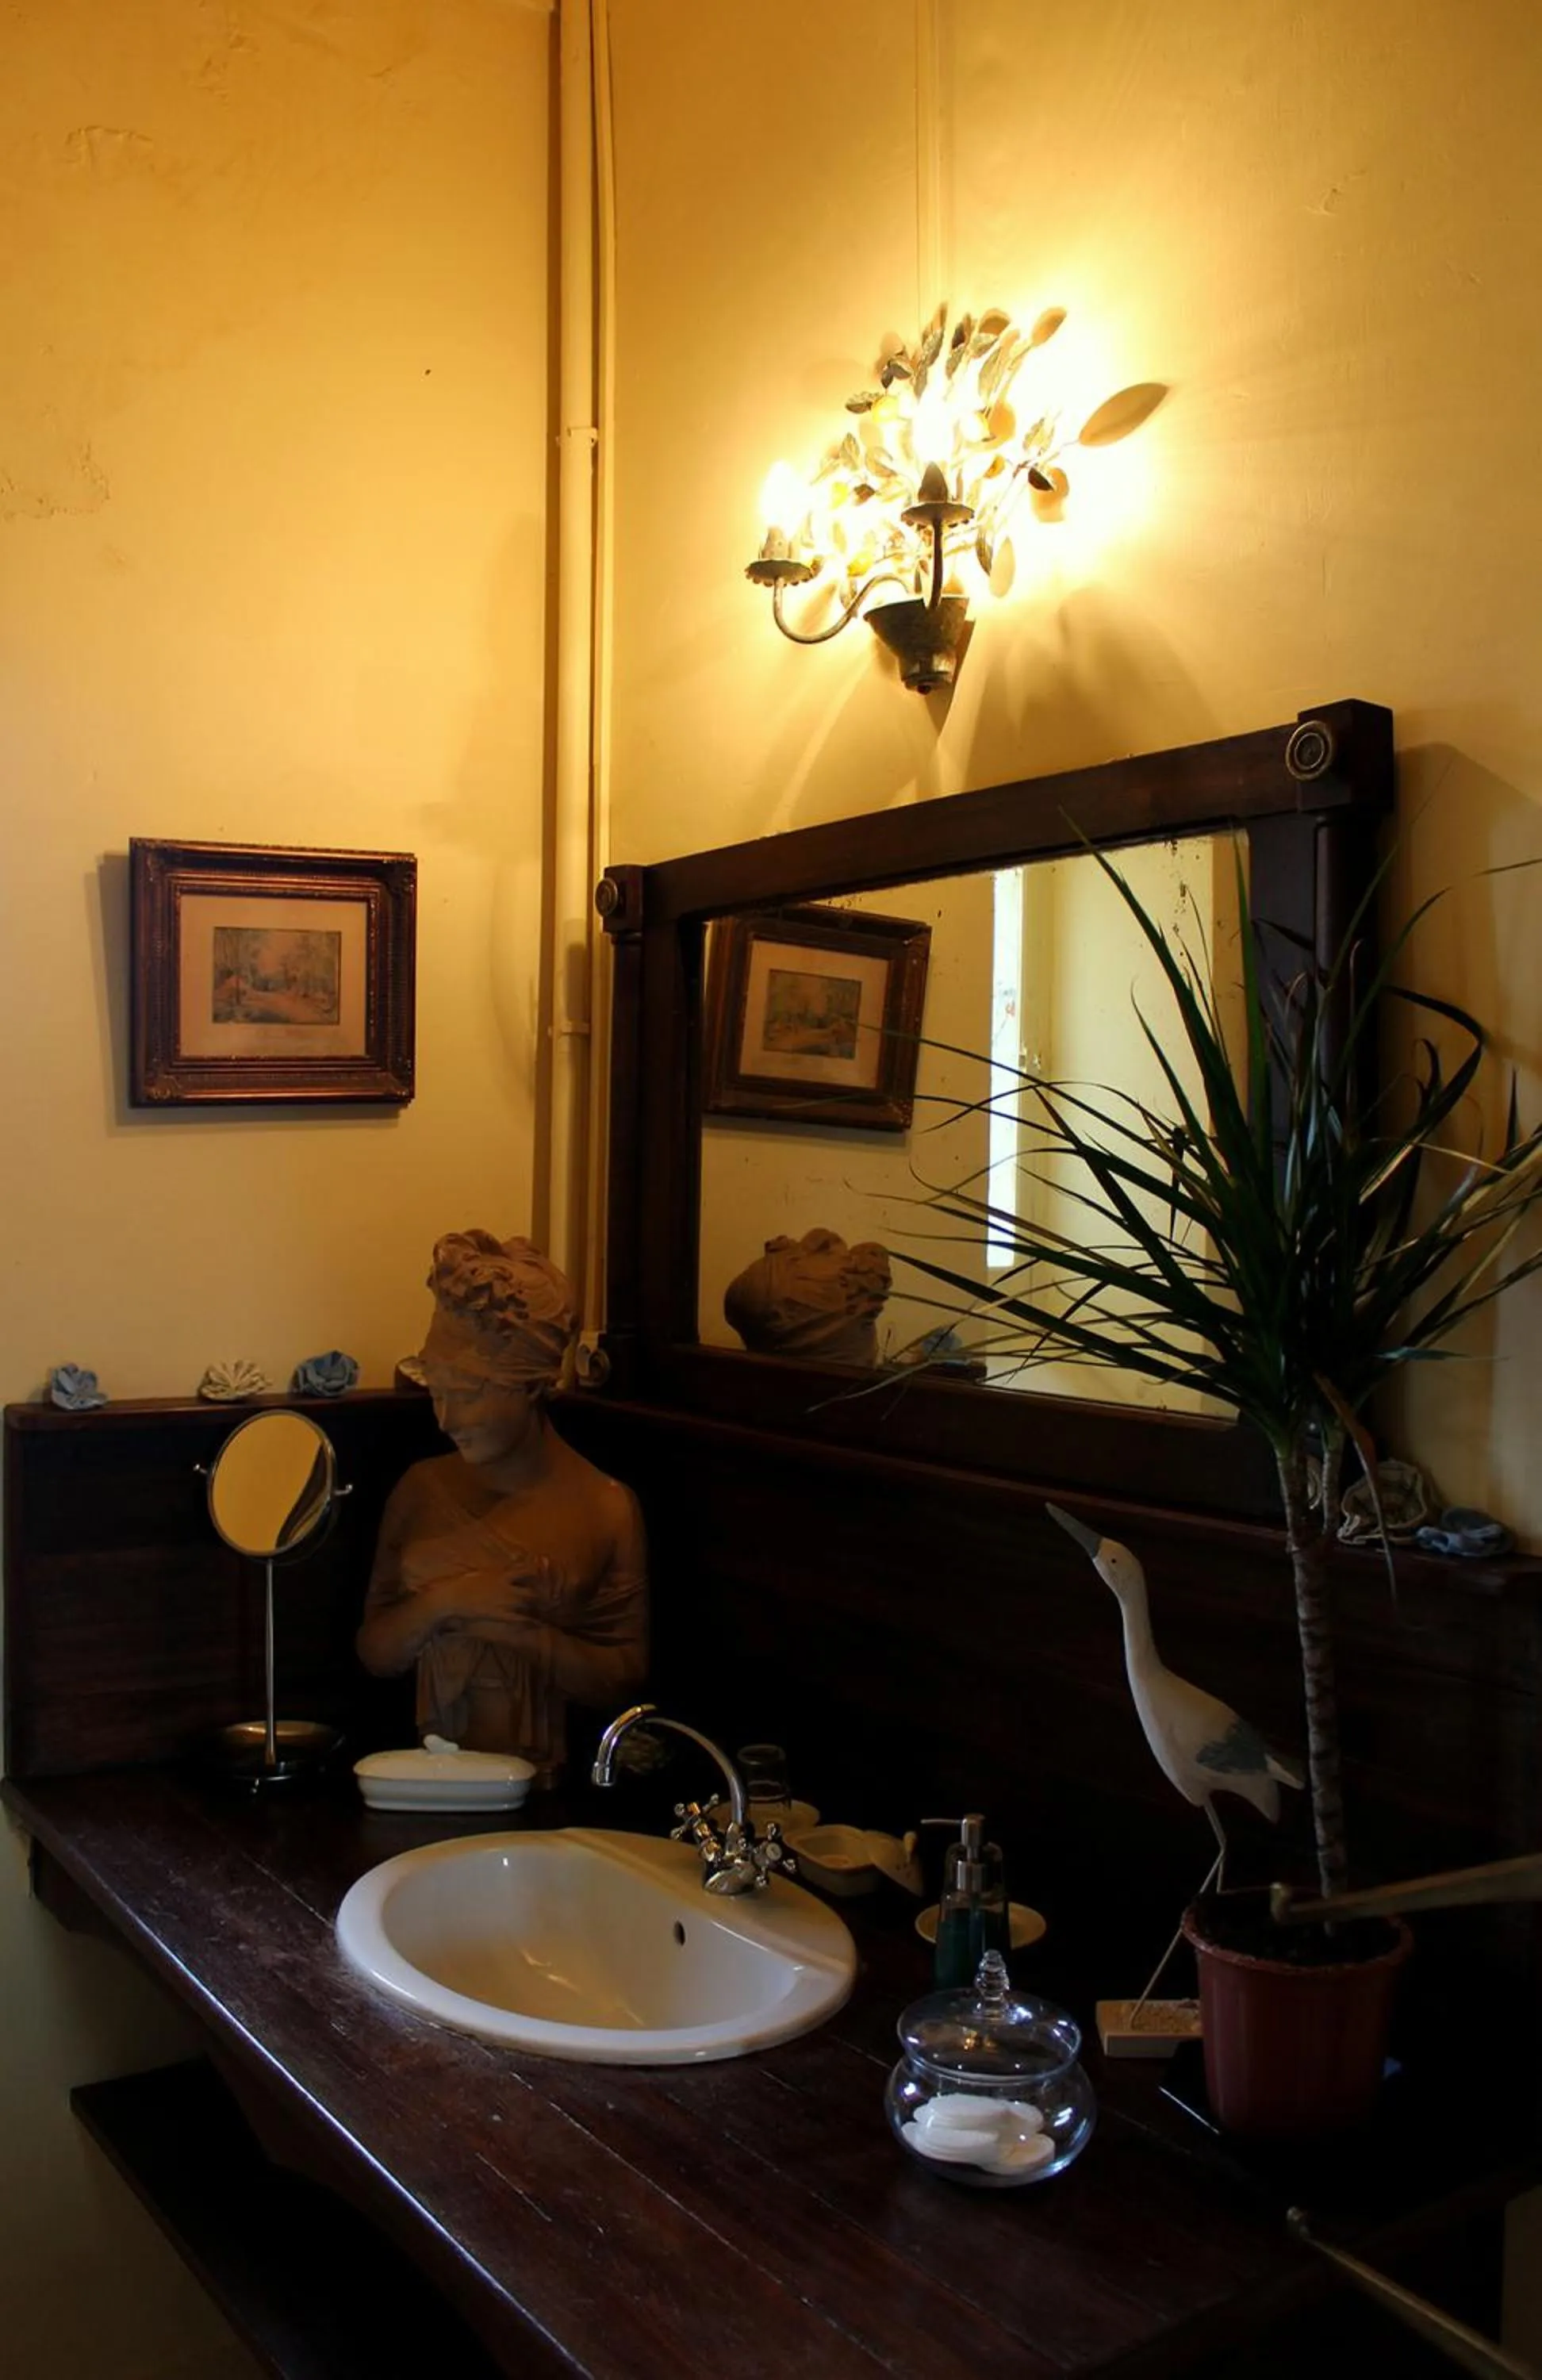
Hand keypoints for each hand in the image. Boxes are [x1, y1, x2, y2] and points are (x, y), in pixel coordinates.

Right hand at [426, 1553, 560, 1631]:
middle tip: (549, 1598)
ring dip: (537, 1606)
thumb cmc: (462, 1584)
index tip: (543, 1574)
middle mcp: (508, 1586)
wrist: (453, 1597)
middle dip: (541, 1593)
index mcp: (502, 1573)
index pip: (526, 1569)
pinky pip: (520, 1618)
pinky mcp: (501, 1614)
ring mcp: (505, 1600)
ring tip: (546, 1611)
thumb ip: (493, 1573)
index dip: (537, 1571)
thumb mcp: (480, 1573)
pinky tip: (535, 1624)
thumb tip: (497, 1573)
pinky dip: (529, 1621)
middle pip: (531, 1587)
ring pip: (528, 1602)